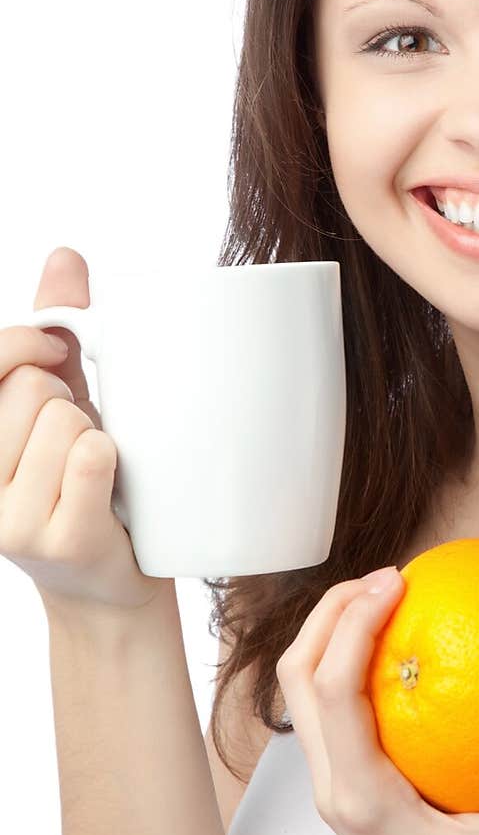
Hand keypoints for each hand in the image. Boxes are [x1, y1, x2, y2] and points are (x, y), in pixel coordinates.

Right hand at [0, 247, 174, 616]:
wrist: (110, 578)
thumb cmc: (82, 477)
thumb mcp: (62, 396)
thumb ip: (55, 327)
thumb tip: (65, 256)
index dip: (27, 342)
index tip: (54, 350)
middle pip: (30, 387)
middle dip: (68, 399)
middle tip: (77, 438)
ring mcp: (7, 519)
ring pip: (65, 420)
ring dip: (95, 434)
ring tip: (93, 470)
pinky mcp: (56, 541)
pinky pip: (92, 456)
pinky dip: (112, 459)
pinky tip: (109, 489)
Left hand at [275, 565, 478, 834]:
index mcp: (365, 803)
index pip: (332, 692)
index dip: (351, 624)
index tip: (397, 580)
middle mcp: (336, 796)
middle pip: (297, 681)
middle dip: (328, 614)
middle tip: (387, 575)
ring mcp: (338, 798)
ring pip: (305, 698)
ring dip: (332, 637)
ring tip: (387, 597)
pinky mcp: (353, 798)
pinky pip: (336, 717)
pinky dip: (353, 669)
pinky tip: (409, 650)